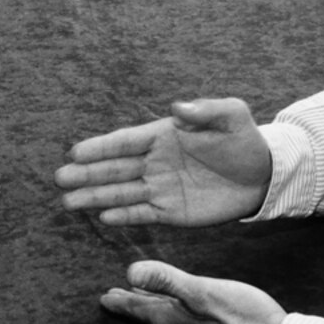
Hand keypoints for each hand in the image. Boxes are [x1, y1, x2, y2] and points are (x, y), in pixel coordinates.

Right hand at [54, 98, 271, 225]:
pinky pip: (142, 214)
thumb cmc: (245, 139)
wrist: (264, 174)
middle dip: (87, 174)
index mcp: (163, 136)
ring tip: (68, 202)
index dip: (100, 148)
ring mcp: (161, 188)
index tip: (75, 151)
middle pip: (115, 169)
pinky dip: (123, 216)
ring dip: (95, 197)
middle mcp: (155, 162)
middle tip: (59, 179)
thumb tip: (177, 107)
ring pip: (122, 193)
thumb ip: (204, 111)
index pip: (125, 142)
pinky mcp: (172, 212)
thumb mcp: (231, 116)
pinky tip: (102, 216)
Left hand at [100, 260, 284, 323]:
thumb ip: (166, 280)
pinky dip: (169, 322)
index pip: (135, 309)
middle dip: (130, 308)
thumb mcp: (202, 291)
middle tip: (114, 300)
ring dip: (149, 315)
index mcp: (169, 321)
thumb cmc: (242, 317)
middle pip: (145, 320)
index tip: (104, 297)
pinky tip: (179, 320)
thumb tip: (128, 272)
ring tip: (142, 306)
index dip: (119, 300)